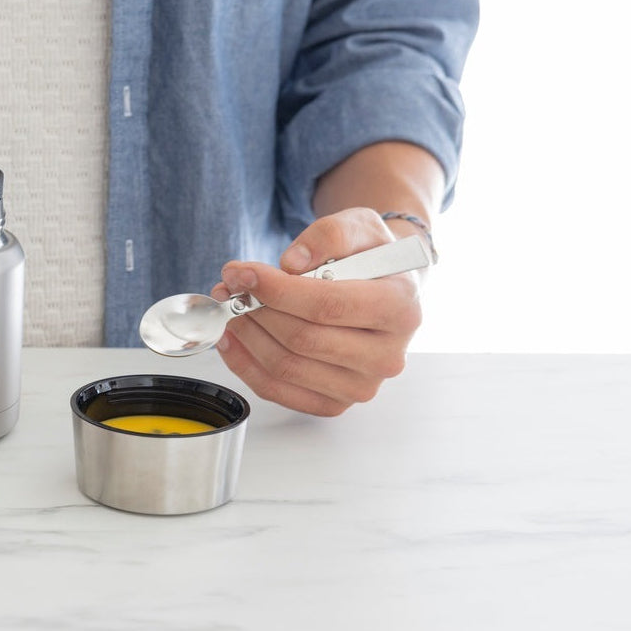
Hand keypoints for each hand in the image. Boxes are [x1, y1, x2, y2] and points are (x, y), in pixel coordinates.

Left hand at [210, 208, 422, 415]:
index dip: (276, 290)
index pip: (328, 305)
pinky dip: (245, 365)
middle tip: (229, 287)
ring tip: (229, 307)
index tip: (242, 273)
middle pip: (302, 339)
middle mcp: (387, 356)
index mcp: (400, 310)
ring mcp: (361, 386)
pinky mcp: (334, 404)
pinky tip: (231, 338)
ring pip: (285, 367)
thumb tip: (291, 263)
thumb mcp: (359, 226)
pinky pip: (277, 390)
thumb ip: (329, 235)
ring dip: (246, 336)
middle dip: (255, 310)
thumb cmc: (369, 259)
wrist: (383, 290)